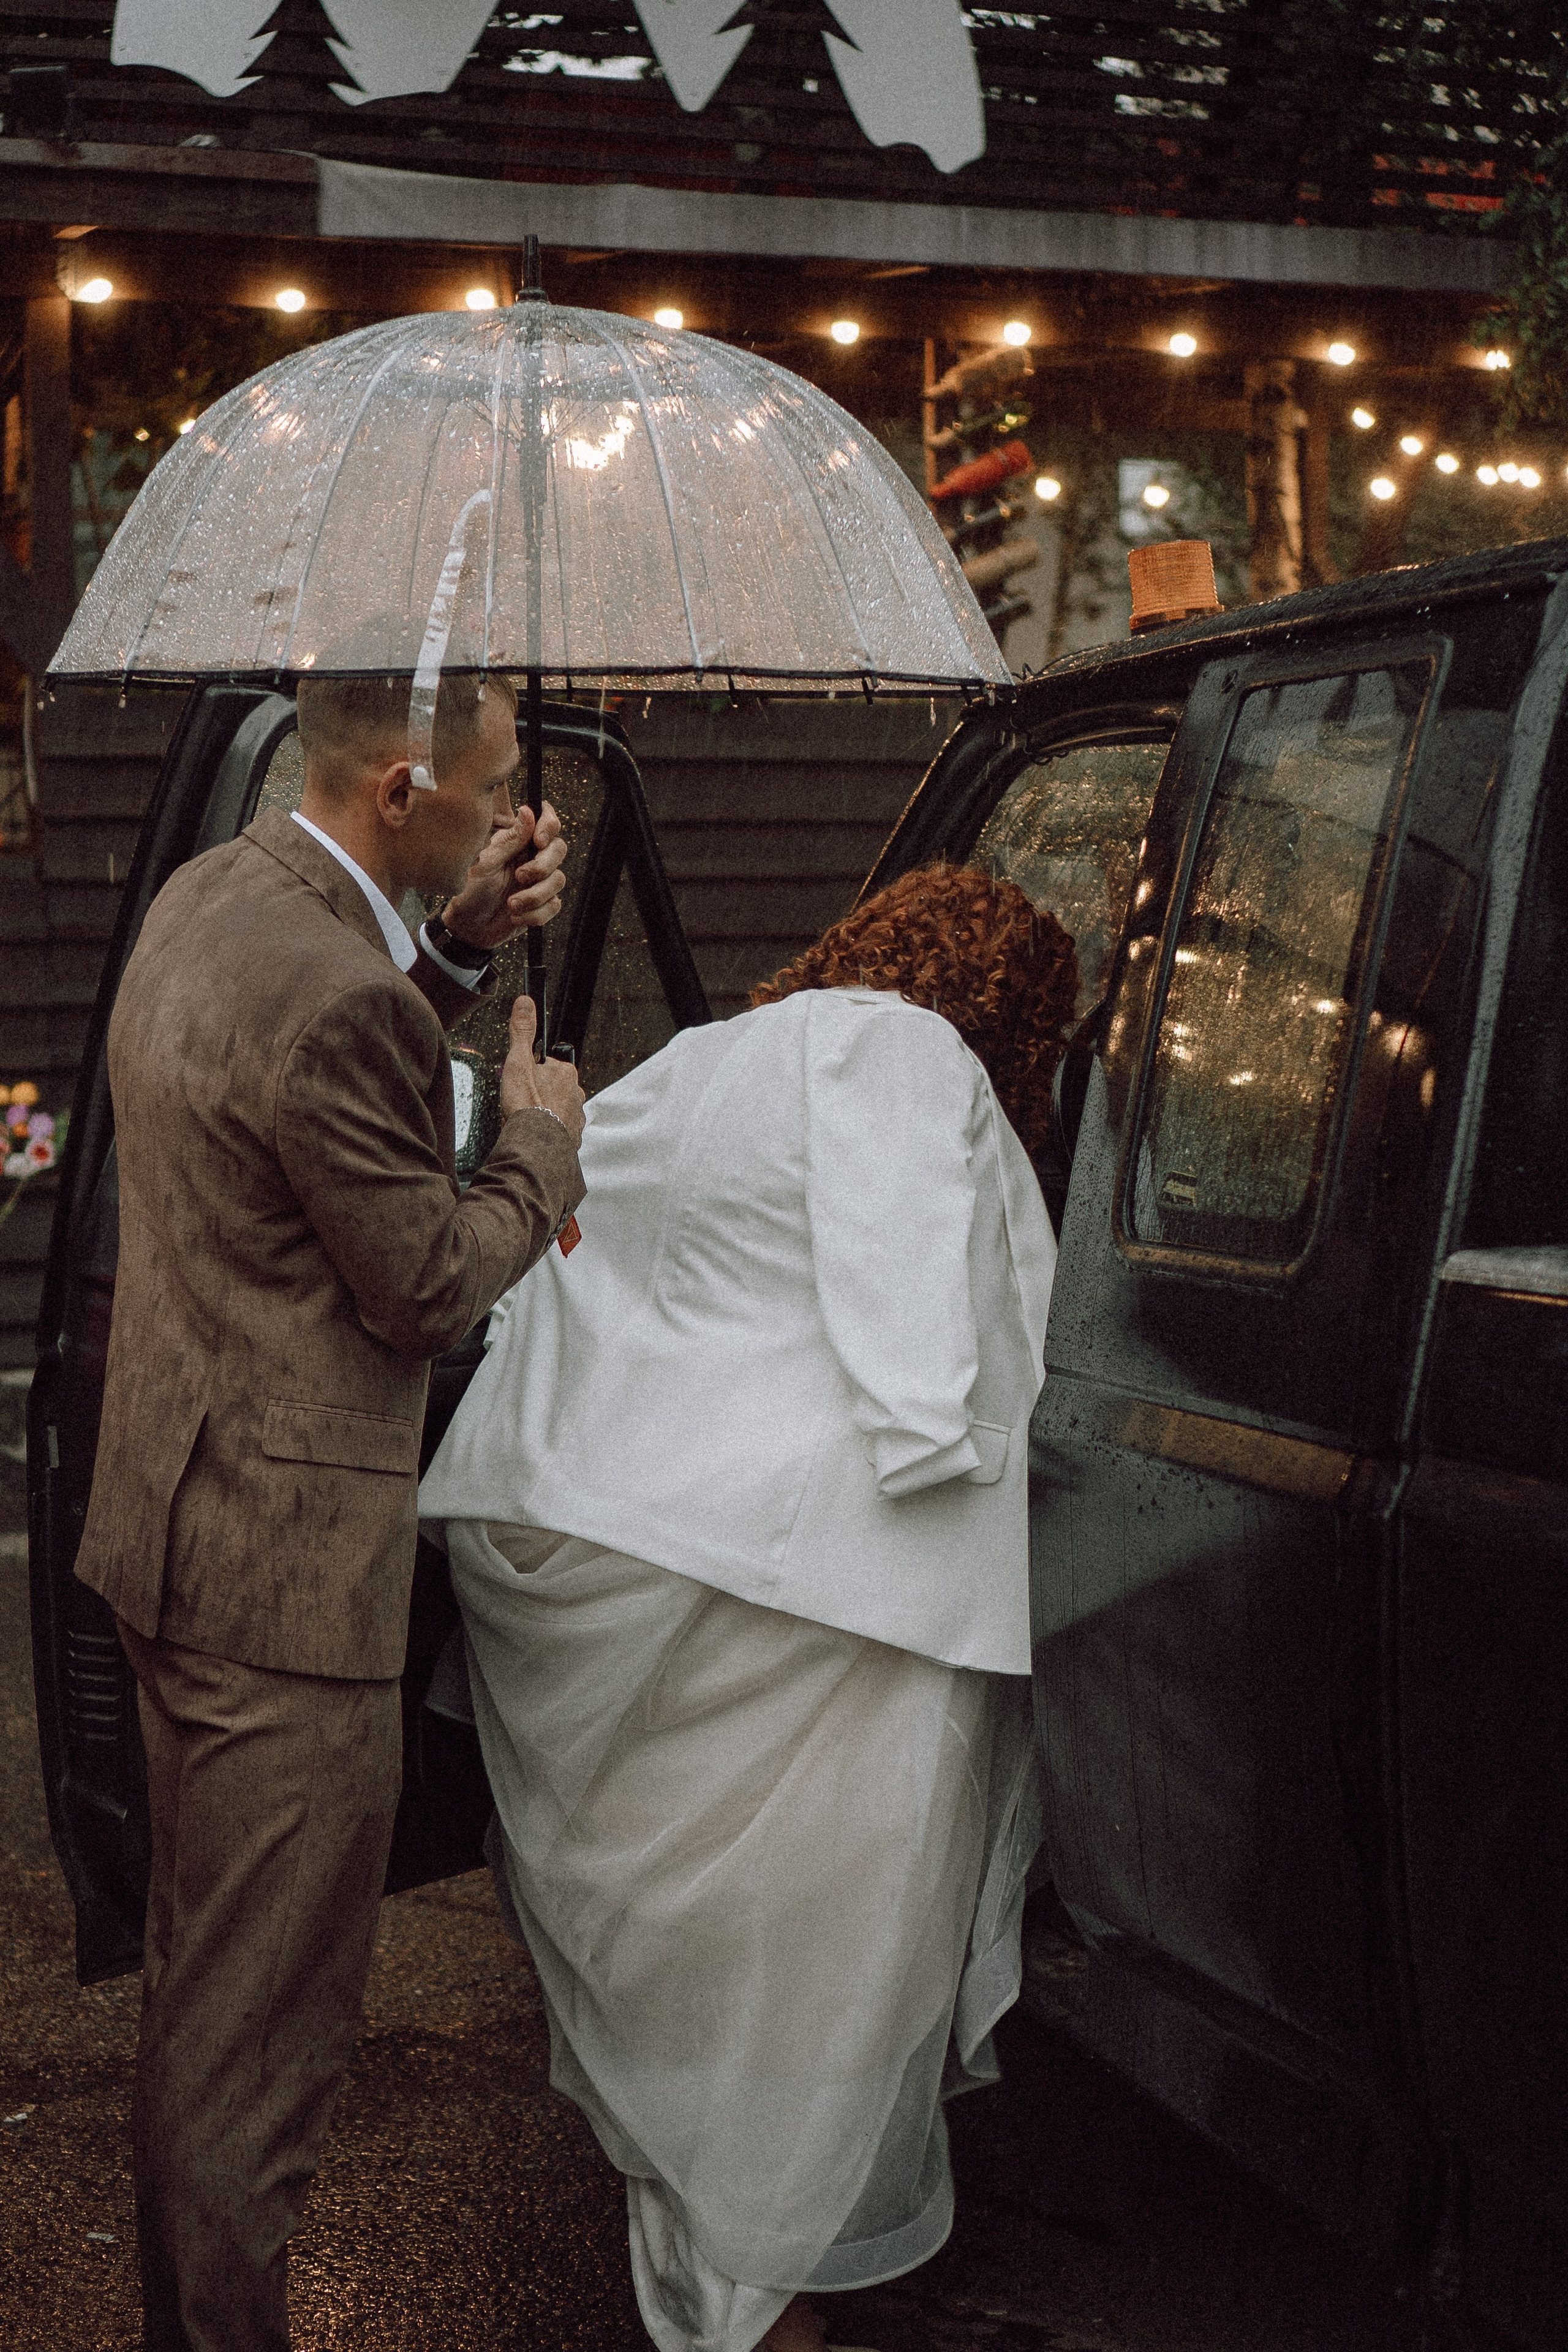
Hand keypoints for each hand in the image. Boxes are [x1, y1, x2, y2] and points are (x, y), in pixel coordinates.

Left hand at [441, 800, 566, 950]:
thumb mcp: (486, 863)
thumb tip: (527, 810)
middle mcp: (531, 858)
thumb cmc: (470, 890)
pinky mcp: (543, 904)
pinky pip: (554, 905)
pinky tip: (515, 917)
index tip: (539, 841)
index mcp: (518, 842)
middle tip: (519, 877)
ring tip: (511, 905)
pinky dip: (535, 914)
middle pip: (559, 849)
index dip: (549, 825)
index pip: (545, 821)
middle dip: (542, 866)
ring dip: (535, 896)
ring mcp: (539, 881)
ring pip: (558, 880)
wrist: (469, 928)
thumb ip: (510, 840)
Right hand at [499, 995, 585, 1144]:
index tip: (521, 1081)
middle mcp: (575, 1093)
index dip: (530, 1073)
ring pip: (555, 1108)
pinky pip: (557, 1129)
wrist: (534, 1144)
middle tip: (520, 1102)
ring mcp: (575, 1116)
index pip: (547, 1065)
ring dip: (541, 1112)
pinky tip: (534, 1132)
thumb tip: (525, 1003)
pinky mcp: (571, 1137)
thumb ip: (522, 1031)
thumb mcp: (518, 1061)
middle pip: (551, 1087)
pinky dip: (547, 1130)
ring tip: (525, 1118)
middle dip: (536, 1093)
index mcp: (565, 1072)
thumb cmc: (527, 1105)